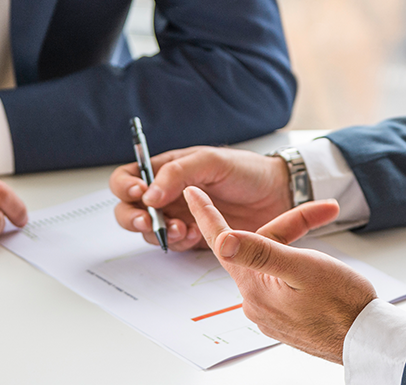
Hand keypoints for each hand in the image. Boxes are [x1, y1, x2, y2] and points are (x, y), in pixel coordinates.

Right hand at [111, 146, 292, 250]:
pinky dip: (178, 243)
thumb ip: (177, 173)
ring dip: (158, 233)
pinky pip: (172, 245)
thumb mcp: (211, 161)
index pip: (128, 177)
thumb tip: (148, 195)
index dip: (126, 187)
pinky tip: (196, 235)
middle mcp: (167, 193)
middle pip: (128, 208)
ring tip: (183, 229)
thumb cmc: (247, 171)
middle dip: (132, 217)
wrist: (279, 195)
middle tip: (149, 221)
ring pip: (148, 231)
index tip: (141, 194)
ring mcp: (178, 216)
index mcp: (167, 169)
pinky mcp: (194, 237)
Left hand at [185, 186, 375, 363]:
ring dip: (298, 250)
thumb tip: (223, 241)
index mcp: (253, 286)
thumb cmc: (343, 305)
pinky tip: (321, 276)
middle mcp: (255, 301)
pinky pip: (283, 283)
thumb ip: (260, 253)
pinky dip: (299, 270)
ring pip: (274, 264)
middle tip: (323, 212)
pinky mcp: (285, 318)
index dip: (206, 213)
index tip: (191, 192)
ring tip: (328, 258)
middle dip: (289, 228)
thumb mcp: (302, 268)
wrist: (367, 339)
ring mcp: (270, 312)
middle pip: (259, 248)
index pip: (221, 241)